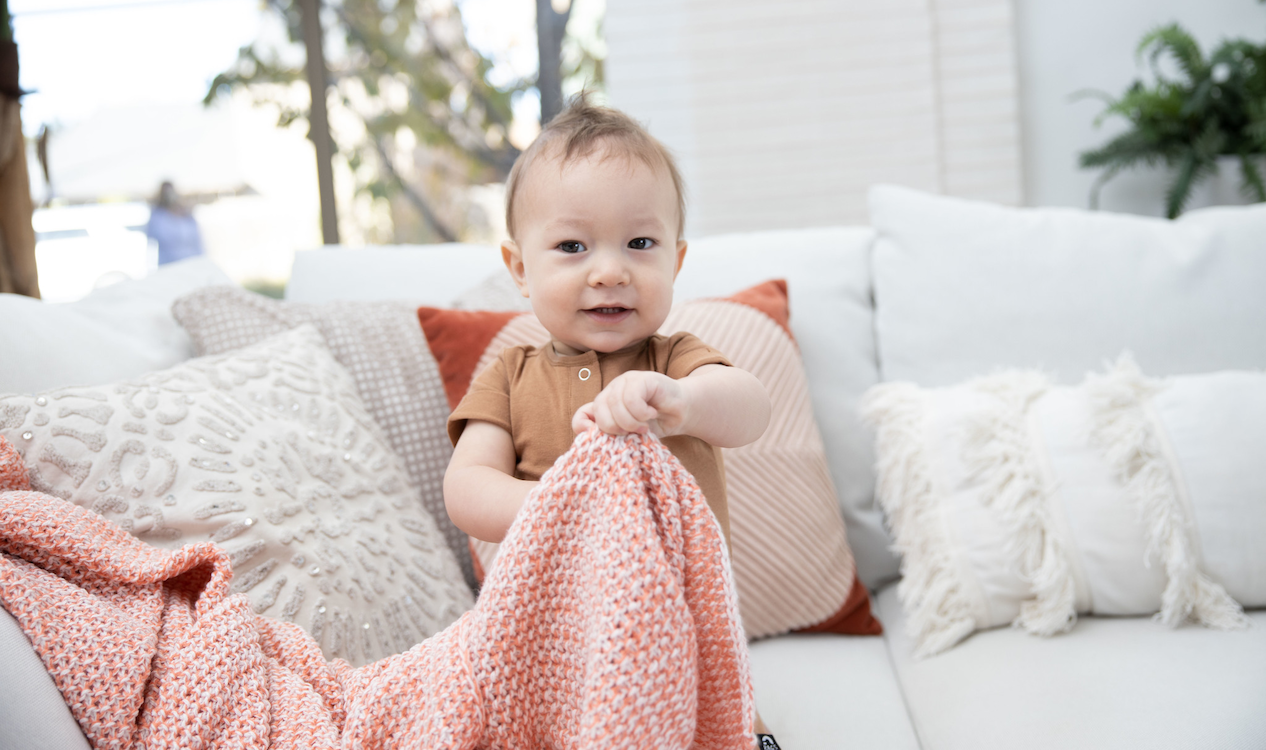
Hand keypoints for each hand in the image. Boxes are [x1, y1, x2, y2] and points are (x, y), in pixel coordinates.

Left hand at [571, 370, 687, 437]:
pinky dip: (642, 413)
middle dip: (616, 428)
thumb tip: (589, 434)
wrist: (682, 413)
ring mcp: (626, 381)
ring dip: (632, 422)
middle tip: (633, 433)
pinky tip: (652, 413)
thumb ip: (611, 433)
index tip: (600, 438)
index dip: (584, 426)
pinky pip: (632, 398)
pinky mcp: (642, 378)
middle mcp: (612, 390)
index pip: (582, 414)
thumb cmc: (654, 424)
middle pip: (600, 410)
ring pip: (616, 404)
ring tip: (644, 426)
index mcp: (605, 404)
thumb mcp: (629, 434)